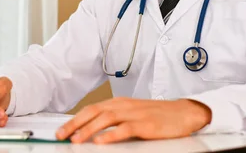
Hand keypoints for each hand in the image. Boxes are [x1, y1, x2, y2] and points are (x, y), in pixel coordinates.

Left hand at [55, 97, 211, 143]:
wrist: (184, 112)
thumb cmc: (158, 115)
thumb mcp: (133, 114)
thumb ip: (115, 120)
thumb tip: (93, 132)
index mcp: (119, 103)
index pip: (92, 109)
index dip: (75, 119)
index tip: (61, 130)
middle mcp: (124, 105)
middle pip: (94, 112)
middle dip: (75, 124)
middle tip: (61, 135)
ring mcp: (135, 114)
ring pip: (106, 119)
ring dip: (89, 129)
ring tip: (76, 139)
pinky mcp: (146, 124)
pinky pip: (125, 129)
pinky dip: (112, 135)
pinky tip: (102, 141)